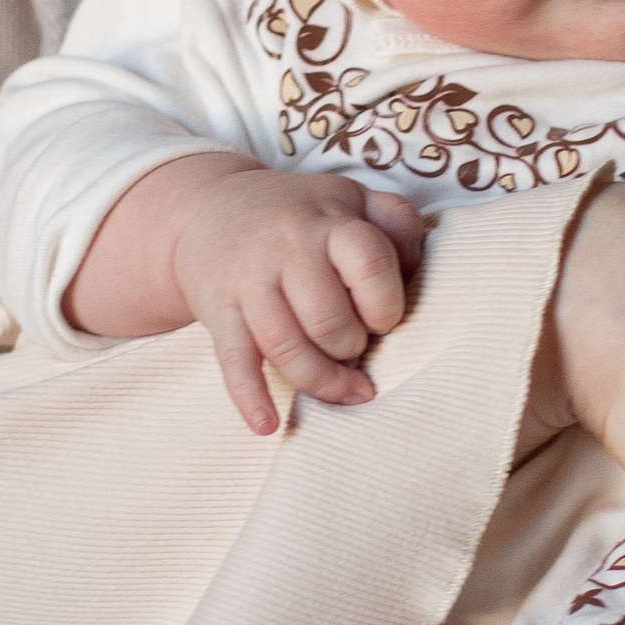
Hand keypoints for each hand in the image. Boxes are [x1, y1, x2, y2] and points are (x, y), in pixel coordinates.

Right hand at [167, 161, 430, 435]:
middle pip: (327, 319)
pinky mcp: (219, 312)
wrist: (208, 207)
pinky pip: (234, 361)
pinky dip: (250, 398)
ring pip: (285, 347)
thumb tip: (416, 264)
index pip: (368, 264)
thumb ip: (395, 220)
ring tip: (344, 391)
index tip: (384, 321)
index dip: (385, 304)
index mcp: (328, 223)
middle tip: (354, 349)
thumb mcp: (349, 199)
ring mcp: (249, 282)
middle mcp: (287, 250)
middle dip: (350, 348)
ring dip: (320, 380)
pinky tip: (267, 425)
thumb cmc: (297, 213)